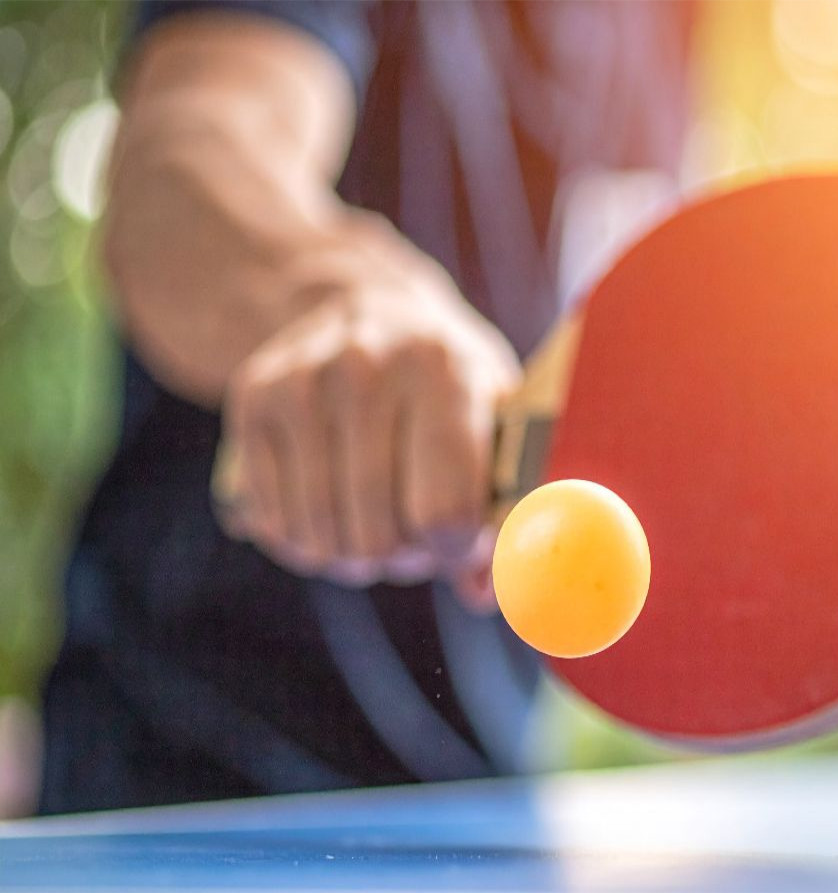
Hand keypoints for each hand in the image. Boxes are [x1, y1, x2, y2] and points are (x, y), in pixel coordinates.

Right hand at [220, 220, 518, 600]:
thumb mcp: (493, 418)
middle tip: (413, 537)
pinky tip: (327, 505)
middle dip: (402, 558)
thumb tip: (484, 595)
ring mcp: (301, 382)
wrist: (358, 302)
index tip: (459, 543)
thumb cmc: (444, 380)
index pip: (444, 512)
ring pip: (322, 539)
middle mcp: (368, 367)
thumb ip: (501, 505)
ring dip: (352, 555)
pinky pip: (275, 524)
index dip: (454, 551)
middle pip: (378, 537)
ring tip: (373, 518)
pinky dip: (304, 539)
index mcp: (447, 371)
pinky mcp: (252, 400)